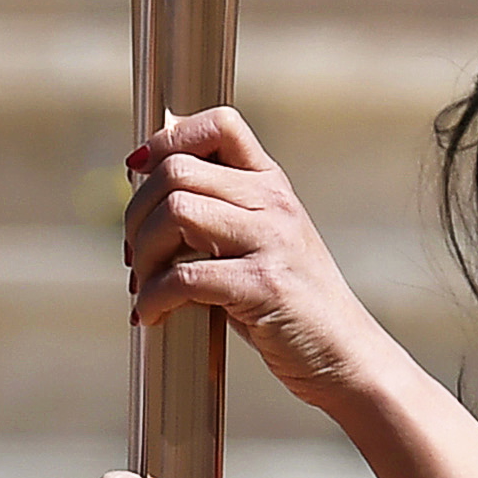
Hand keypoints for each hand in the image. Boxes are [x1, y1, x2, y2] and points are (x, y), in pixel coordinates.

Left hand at [126, 104, 397, 417]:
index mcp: (272, 185)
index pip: (221, 124)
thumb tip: (142, 184)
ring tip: (143, 284)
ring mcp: (272, 242)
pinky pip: (184, 276)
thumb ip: (218, 210)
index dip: (169, 140)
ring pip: (176, 212)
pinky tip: (153, 314)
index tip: (141, 173)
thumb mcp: (263, 241)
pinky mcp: (264, 286)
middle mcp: (275, 203)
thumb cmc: (289, 302)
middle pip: (177, 171)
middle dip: (136, 212)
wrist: (343, 353)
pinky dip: (153, 298)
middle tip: (134, 253)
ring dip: (141, 254)